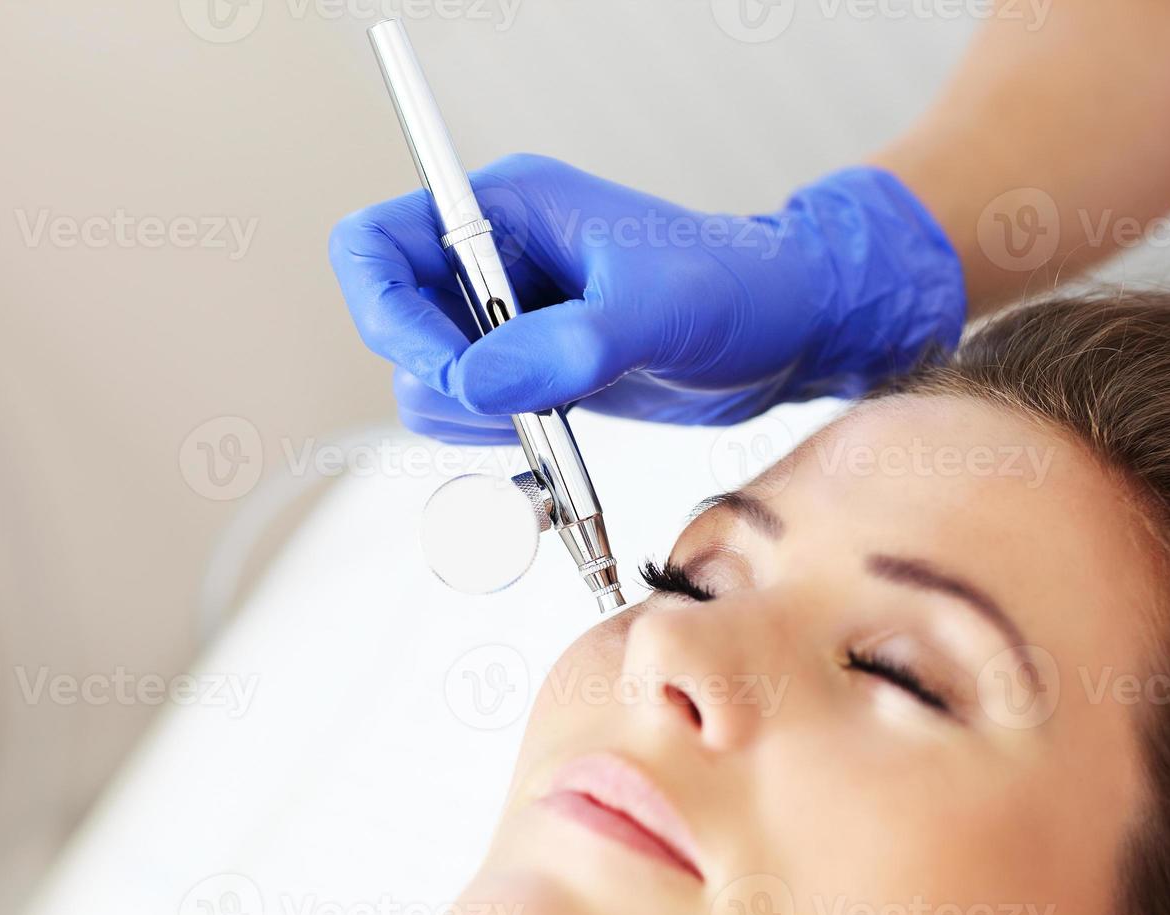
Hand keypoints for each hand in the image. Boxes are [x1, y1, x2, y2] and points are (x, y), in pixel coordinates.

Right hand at [329, 153, 964, 443]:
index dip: (387, 314)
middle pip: (396, 327)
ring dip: (475, 422)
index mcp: (509, 210)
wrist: (792, 333)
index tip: (447, 370)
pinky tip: (559, 448)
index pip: (376, 246)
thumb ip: (568, 345)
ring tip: (556, 424)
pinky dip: (501, 446)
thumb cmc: (742, 290)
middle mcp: (496, 263)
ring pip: (432, 385)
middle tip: (520, 409)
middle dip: (444, 382)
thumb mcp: (662, 311)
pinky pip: (477, 417)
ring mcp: (511, 321)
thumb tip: (474, 383)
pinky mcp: (534, 370)